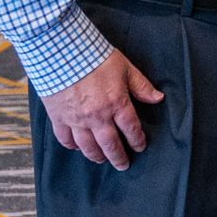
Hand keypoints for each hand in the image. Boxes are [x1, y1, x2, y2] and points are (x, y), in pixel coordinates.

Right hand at [43, 48, 164, 169]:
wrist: (61, 51)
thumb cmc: (94, 57)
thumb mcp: (125, 68)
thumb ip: (141, 86)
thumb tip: (158, 98)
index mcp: (117, 104)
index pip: (131, 129)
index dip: (137, 141)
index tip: (140, 147)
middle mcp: (97, 116)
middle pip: (110, 144)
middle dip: (118, 157)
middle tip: (123, 165)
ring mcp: (76, 119)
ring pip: (87, 146)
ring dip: (96, 156)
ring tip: (101, 160)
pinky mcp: (58, 117)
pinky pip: (65, 138)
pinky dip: (72, 146)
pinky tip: (77, 148)